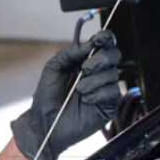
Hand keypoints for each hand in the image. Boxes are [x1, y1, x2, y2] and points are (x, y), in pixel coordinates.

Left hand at [12, 29, 121, 159]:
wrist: (45, 122)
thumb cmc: (47, 96)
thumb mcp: (53, 68)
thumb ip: (69, 52)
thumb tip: (89, 43)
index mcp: (86, 60)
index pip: (104, 43)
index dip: (105, 38)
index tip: (98, 39)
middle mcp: (98, 72)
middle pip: (114, 55)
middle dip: (101, 59)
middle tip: (85, 68)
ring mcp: (104, 89)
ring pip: (113, 74)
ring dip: (94, 81)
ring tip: (79, 90)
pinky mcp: (108, 105)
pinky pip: (113, 92)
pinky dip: (98, 94)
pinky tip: (86, 100)